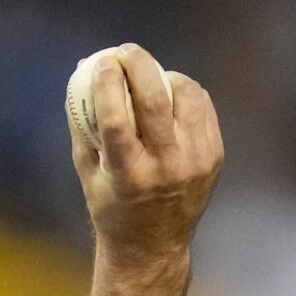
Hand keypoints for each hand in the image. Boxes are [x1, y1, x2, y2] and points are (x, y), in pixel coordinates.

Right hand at [70, 43, 224, 266]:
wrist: (152, 244)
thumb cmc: (110, 204)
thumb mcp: (88, 171)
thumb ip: (83, 124)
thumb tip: (81, 75)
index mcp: (128, 174)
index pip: (117, 117)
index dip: (107, 84)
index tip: (100, 64)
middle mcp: (165, 166)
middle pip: (154, 99)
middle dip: (138, 65)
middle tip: (124, 51)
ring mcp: (195, 160)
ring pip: (184, 96)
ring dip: (163, 75)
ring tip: (147, 74)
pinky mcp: (214, 155)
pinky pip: (201, 106)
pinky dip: (183, 91)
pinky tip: (168, 91)